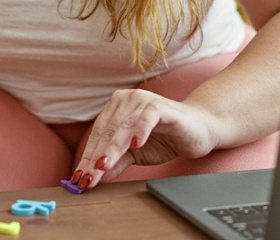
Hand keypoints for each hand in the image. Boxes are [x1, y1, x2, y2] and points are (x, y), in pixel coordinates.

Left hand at [72, 89, 214, 188]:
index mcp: (116, 107)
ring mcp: (143, 100)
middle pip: (106, 132)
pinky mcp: (161, 107)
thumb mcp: (136, 154)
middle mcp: (127, 99)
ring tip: (102, 166)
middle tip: (87, 178)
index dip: (87, 158)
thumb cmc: (166, 138)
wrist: (199, 130)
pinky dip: (140, 131)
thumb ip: (116, 162)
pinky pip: (147, 118)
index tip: (79, 179)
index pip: (97, 135)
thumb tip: (96, 177)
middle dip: (95, 158)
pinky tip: (134, 145)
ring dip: (112, 148)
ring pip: (122, 127)